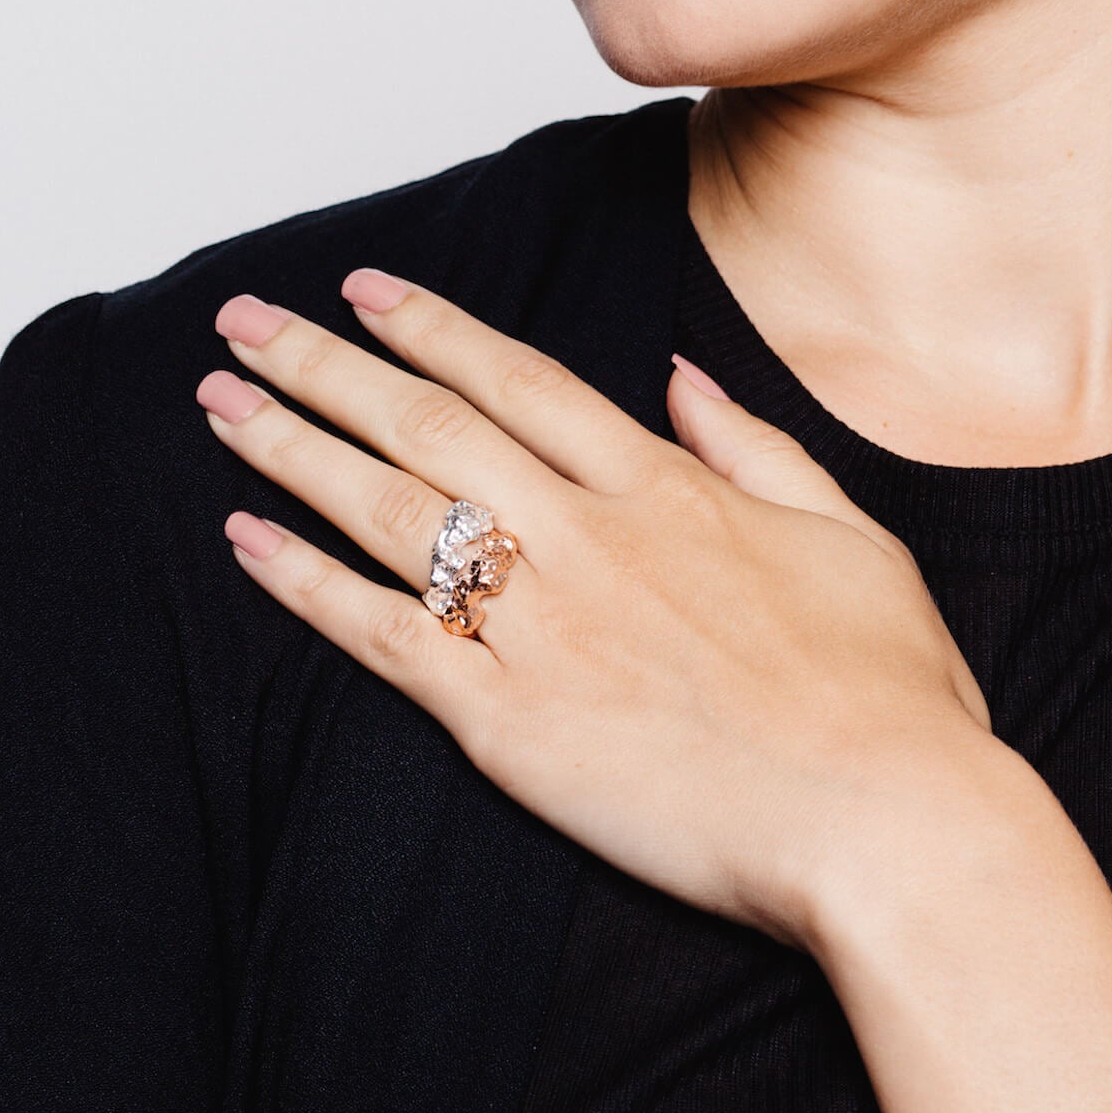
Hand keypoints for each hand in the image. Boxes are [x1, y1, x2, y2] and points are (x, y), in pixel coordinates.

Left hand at [195, 268, 995, 953]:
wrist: (890, 821)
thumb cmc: (886, 689)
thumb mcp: (848, 533)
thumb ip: (753, 443)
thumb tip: (680, 375)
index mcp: (664, 487)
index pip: (518, 380)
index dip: (430, 327)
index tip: (363, 291)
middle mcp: (587, 536)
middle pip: (426, 424)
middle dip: (326, 363)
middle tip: (245, 324)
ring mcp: (542, 624)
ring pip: (386, 512)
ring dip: (293, 448)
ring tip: (221, 407)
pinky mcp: (508, 722)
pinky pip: (384, 637)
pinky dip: (306, 585)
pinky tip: (244, 541)